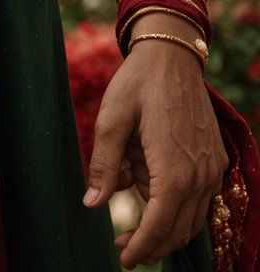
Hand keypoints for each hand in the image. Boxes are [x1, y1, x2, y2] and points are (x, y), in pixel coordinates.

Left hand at [82, 16, 226, 268]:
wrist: (171, 53)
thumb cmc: (138, 83)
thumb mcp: (112, 119)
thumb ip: (103, 164)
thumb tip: (91, 205)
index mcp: (174, 171)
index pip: (161, 227)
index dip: (141, 248)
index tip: (123, 259)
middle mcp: (200, 175)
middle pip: (179, 230)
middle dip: (151, 244)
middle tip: (122, 246)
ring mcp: (211, 167)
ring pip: (191, 217)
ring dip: (163, 223)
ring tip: (129, 216)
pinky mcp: (213, 158)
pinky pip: (198, 195)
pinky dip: (174, 201)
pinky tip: (144, 181)